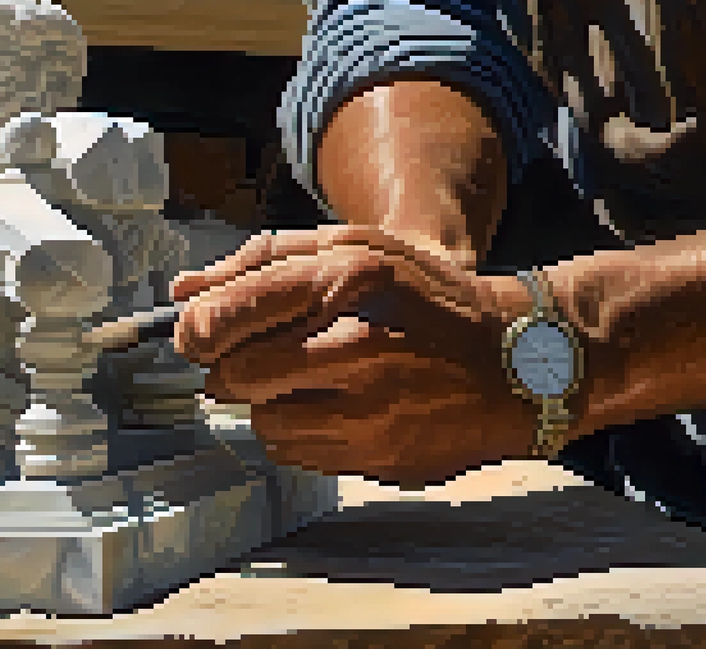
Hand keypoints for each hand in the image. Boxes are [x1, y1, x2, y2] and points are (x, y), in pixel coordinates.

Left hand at [170, 224, 539, 486]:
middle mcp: (357, 348)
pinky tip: (338, 409)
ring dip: (270, 405)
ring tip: (310, 382)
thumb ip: (266, 261)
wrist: (524, 362)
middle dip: (232, 369)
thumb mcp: (358, 247)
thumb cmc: (430, 297)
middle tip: (257, 357)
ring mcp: (372, 412)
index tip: (197, 334)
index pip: (229, 315)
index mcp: (349, 282)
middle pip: (234, 378)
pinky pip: (301, 457)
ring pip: (264, 424)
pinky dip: (303, 435)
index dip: (196, 329)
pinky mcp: (381, 459)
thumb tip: (182, 291)